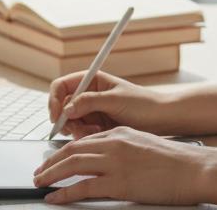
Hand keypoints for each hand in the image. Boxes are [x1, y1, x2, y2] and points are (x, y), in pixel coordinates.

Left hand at [33, 126, 211, 204]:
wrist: (194, 169)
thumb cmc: (176, 162)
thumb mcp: (144, 146)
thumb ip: (124, 149)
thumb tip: (109, 160)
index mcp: (120, 133)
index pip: (84, 141)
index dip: (64, 151)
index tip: (54, 160)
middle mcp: (114, 143)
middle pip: (72, 151)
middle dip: (51, 162)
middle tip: (39, 173)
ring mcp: (115, 162)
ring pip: (72, 166)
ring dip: (51, 175)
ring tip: (40, 183)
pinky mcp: (119, 183)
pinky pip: (83, 187)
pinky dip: (64, 192)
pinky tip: (55, 197)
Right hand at [48, 69, 173, 137]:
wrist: (161, 119)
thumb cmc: (143, 104)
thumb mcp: (115, 100)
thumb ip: (89, 102)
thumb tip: (67, 109)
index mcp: (92, 80)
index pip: (61, 86)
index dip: (54, 100)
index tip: (57, 116)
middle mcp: (89, 94)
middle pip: (63, 107)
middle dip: (68, 120)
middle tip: (79, 129)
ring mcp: (92, 111)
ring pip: (71, 122)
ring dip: (79, 129)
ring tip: (96, 131)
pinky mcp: (97, 126)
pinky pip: (81, 132)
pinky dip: (86, 136)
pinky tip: (100, 134)